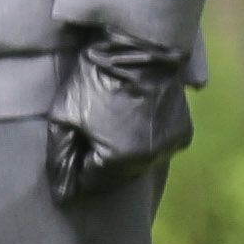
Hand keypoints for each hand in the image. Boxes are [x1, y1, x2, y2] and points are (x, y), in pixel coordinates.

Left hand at [45, 32, 191, 200]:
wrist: (137, 49)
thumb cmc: (93, 81)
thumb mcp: (64, 118)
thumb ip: (60, 158)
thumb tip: (62, 195)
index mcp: (119, 160)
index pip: (90, 182)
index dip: (75, 167)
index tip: (70, 147)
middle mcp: (150, 159)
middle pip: (115, 175)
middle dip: (98, 159)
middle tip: (87, 130)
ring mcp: (170, 147)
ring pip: (137, 162)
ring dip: (121, 151)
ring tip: (109, 120)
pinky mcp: (183, 134)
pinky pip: (156, 148)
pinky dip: (143, 140)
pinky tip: (132, 118)